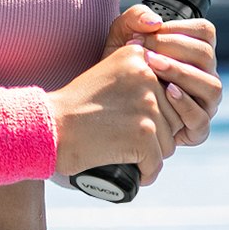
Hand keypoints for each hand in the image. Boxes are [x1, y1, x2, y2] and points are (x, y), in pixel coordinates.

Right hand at [49, 29, 180, 186]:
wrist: (49, 127)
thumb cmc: (75, 107)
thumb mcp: (108, 75)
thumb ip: (140, 76)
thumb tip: (179, 92)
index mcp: (137, 56)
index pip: (168, 93)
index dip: (150, 112)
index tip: (123, 115)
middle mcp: (146, 75)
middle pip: (173, 118)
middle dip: (153, 134)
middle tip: (120, 135)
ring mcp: (147, 104)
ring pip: (168, 142)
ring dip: (148, 153)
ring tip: (120, 148)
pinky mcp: (144, 132)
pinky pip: (157, 163)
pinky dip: (144, 173)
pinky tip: (128, 168)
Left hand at [102, 4, 221, 149]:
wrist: (107, 106)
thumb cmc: (120, 68)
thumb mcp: (121, 38)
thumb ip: (134, 18)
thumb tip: (155, 21)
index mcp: (193, 53)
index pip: (205, 32)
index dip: (177, 28)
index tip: (147, 33)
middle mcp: (204, 76)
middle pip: (207, 56)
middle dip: (174, 49)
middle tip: (145, 51)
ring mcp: (204, 103)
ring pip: (212, 87)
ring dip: (182, 74)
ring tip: (153, 66)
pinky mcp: (196, 129)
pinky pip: (201, 118)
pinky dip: (185, 104)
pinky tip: (164, 92)